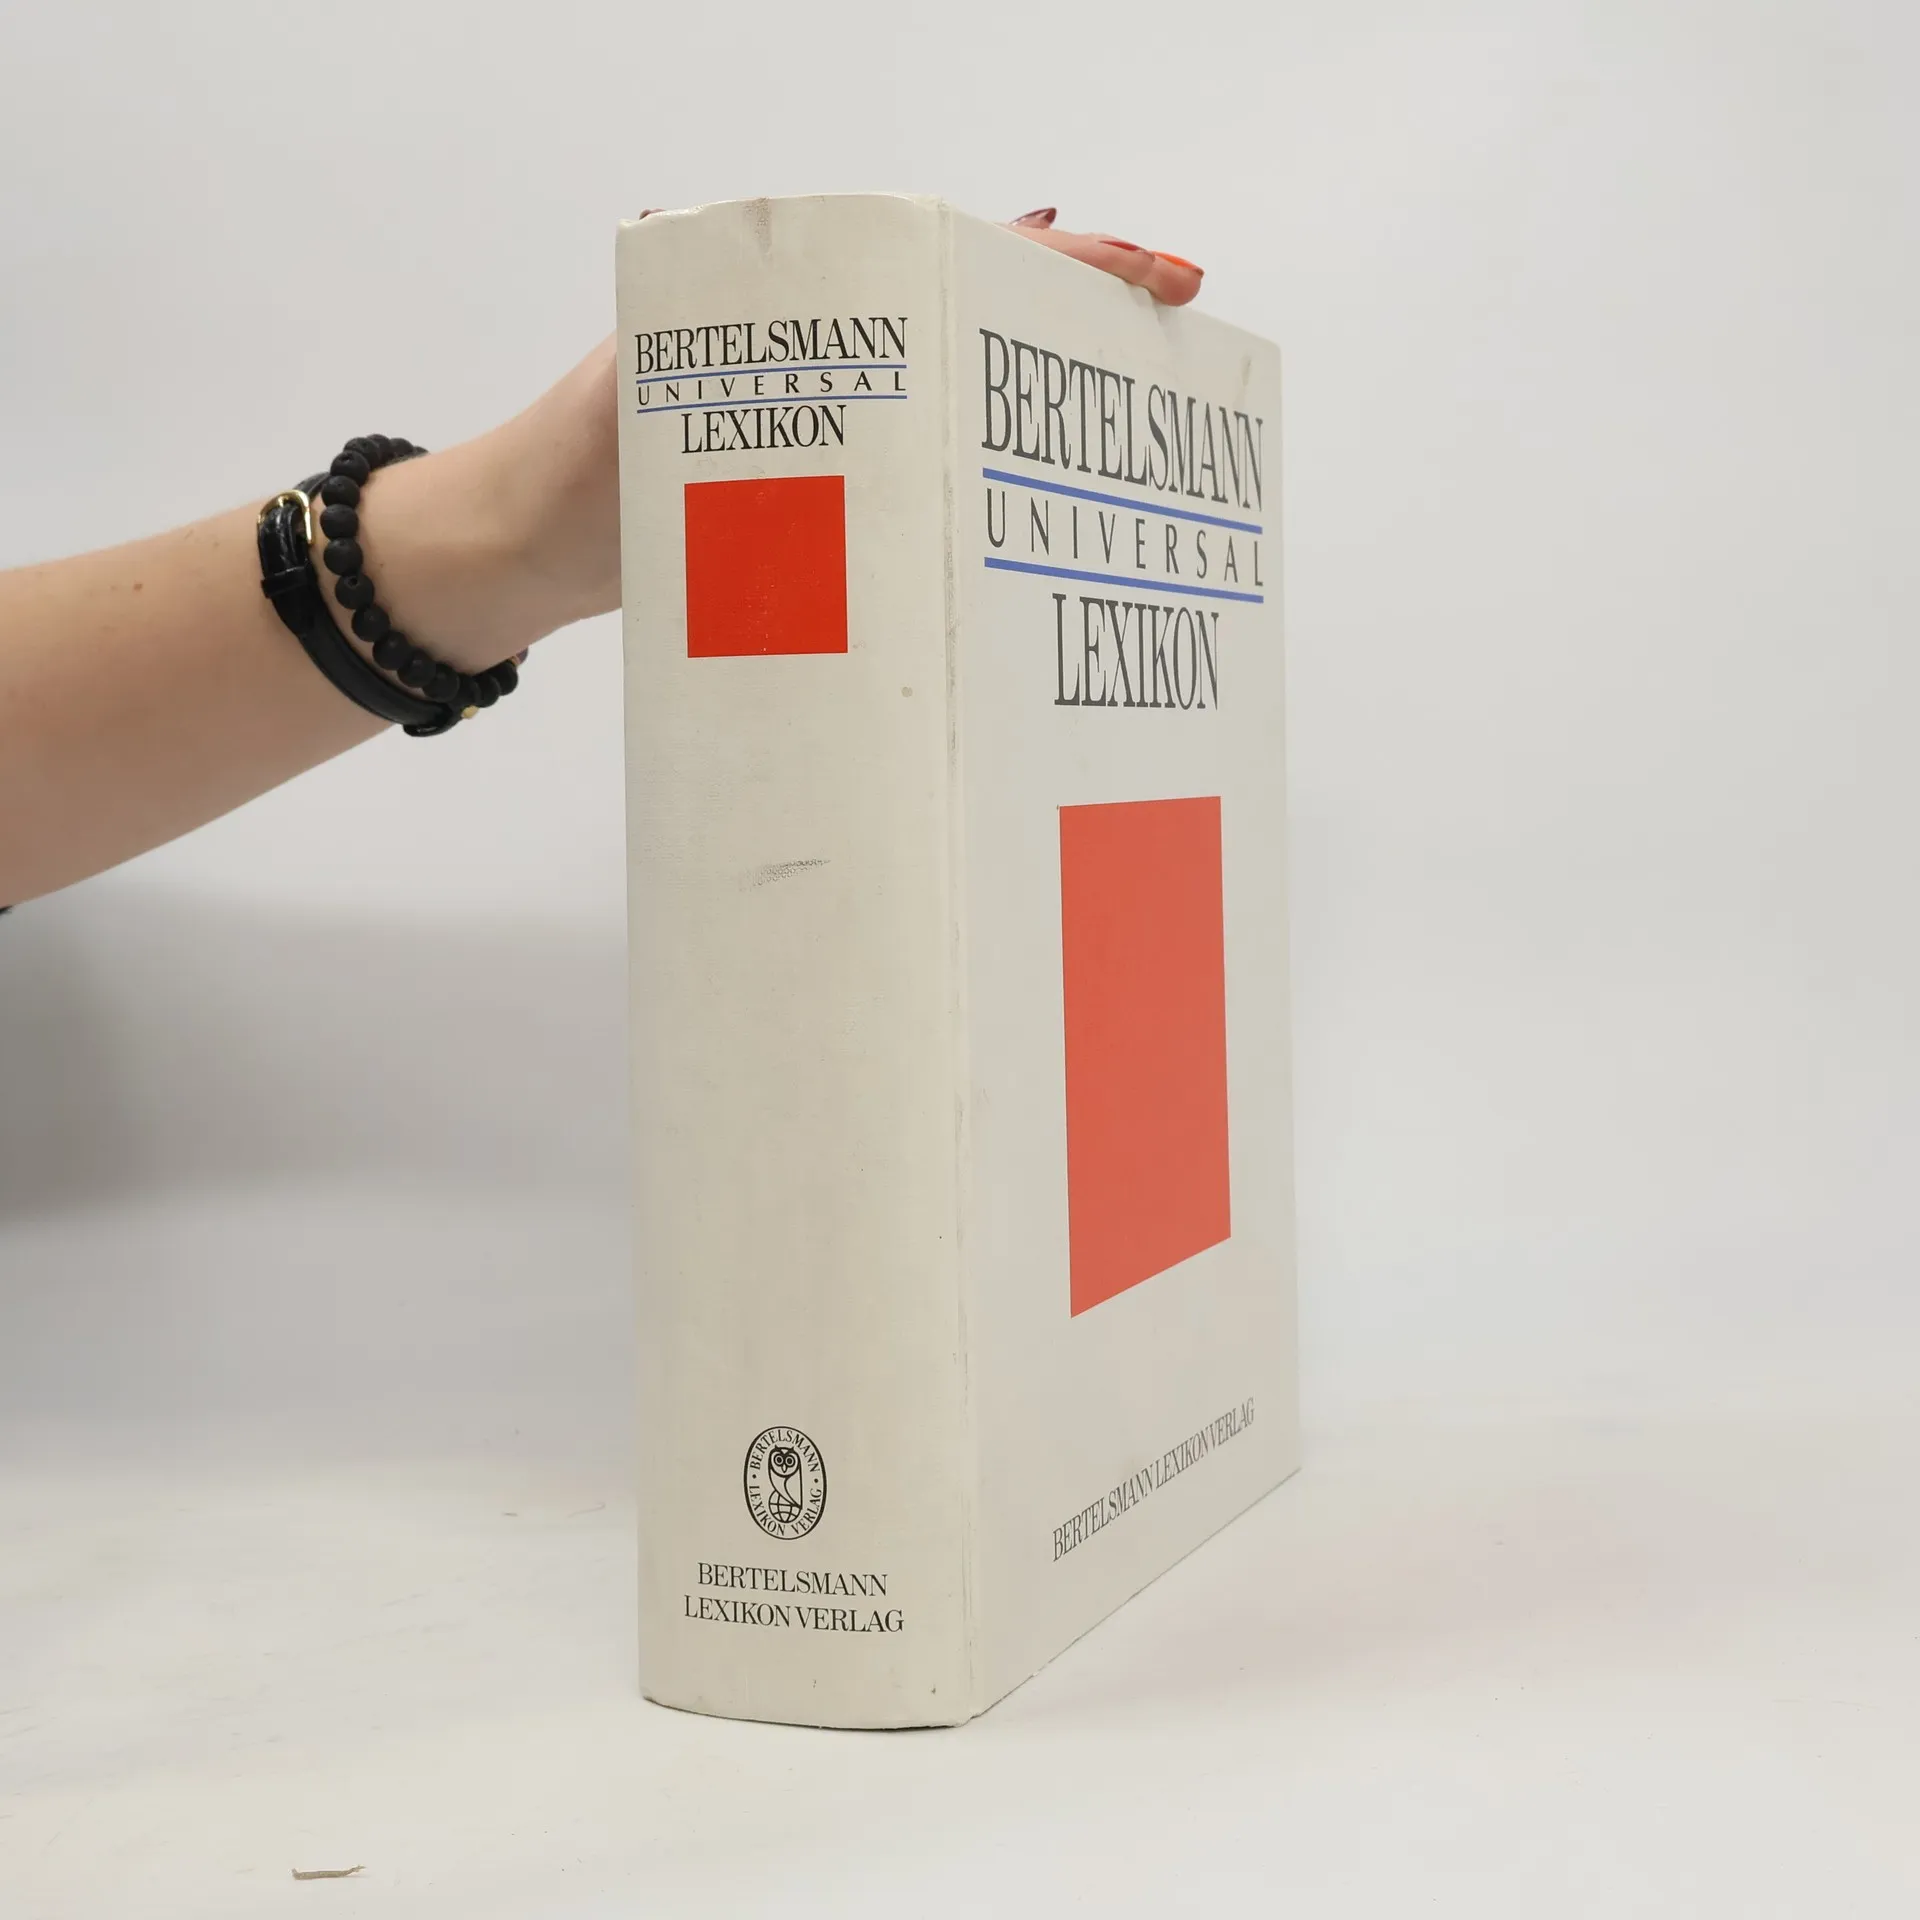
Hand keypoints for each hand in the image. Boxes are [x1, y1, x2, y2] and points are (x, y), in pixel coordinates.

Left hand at [490, 207, 1205, 633]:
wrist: (524, 551)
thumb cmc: (568, 463)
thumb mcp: (633, 381)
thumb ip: (680, 324)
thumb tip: (694, 233)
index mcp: (802, 302)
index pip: (946, 255)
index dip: (1054, 263)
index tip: (1142, 273)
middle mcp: (835, 356)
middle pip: (980, 319)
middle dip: (1079, 323)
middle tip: (1170, 330)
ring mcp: (839, 431)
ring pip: (964, 399)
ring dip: (1046, 407)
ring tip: (1135, 421)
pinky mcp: (829, 500)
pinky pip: (925, 482)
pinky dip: (985, 484)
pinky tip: (1041, 512)